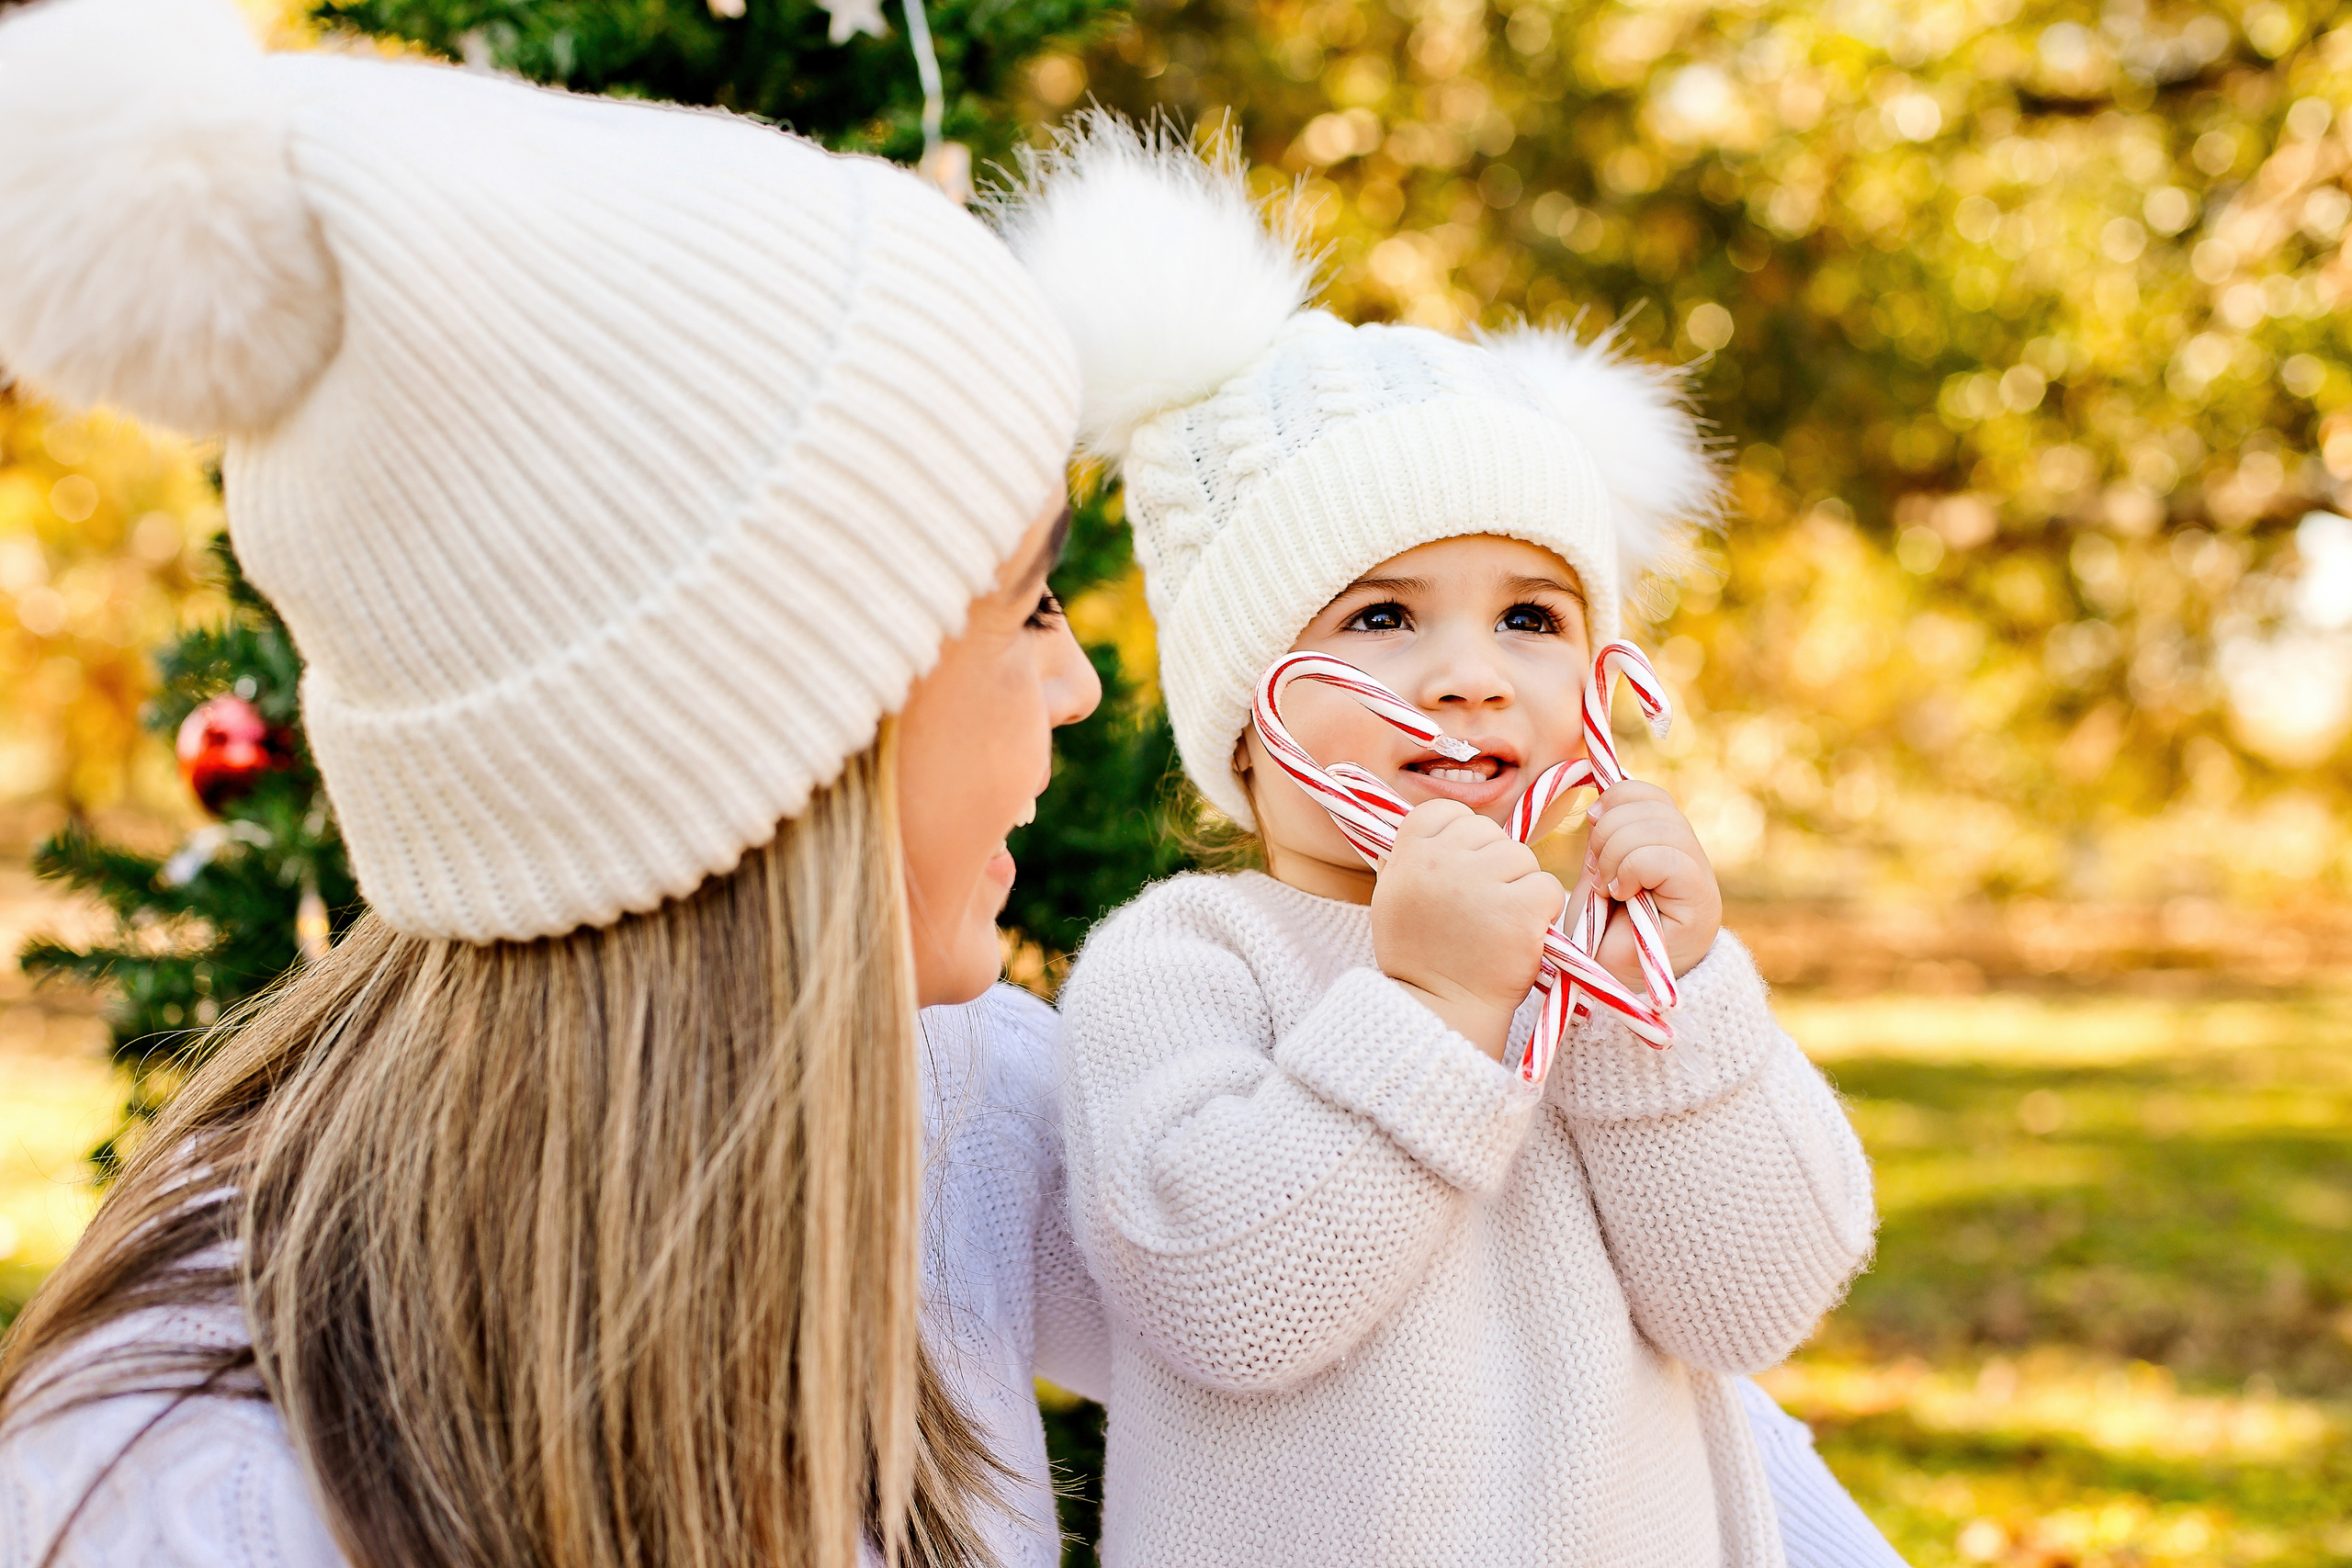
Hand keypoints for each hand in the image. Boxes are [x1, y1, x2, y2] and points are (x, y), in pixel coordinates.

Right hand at [1372, 800, 1566, 1059]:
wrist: (1442, 1011)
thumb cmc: (1421, 956)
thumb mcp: (1395, 897)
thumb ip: (1413, 855)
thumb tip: (1441, 820)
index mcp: (1408, 854)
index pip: (1448, 811)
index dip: (1461, 837)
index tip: (1459, 871)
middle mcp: (1441, 861)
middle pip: (1490, 832)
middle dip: (1494, 864)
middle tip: (1479, 908)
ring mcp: (1481, 883)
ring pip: (1522, 857)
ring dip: (1519, 887)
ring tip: (1496, 925)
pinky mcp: (1519, 909)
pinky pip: (1547, 887)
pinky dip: (1541, 911)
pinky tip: (1518, 935)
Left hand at [1577, 780, 1721, 988]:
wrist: (1609, 985)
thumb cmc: (1600, 933)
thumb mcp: (1599, 870)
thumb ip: (1607, 834)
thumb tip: (1600, 795)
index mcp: (1666, 841)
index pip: (1648, 793)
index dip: (1613, 803)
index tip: (1591, 841)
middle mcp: (1690, 854)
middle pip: (1651, 805)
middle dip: (1607, 833)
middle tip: (1597, 874)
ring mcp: (1700, 875)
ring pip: (1657, 827)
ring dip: (1615, 854)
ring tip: (1608, 888)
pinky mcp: (1701, 898)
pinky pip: (1664, 856)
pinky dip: (1631, 870)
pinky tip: (1622, 895)